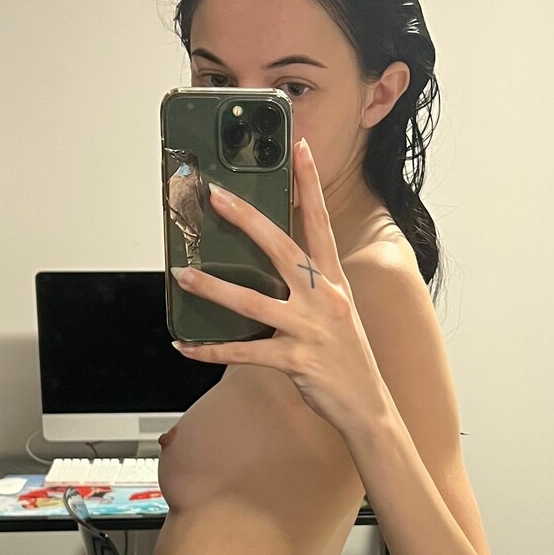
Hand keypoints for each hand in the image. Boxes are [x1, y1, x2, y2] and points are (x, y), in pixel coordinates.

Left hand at [171, 138, 389, 437]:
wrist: (369, 407)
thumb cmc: (347, 359)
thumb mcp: (336, 312)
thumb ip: (308, 286)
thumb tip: (267, 268)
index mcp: (333, 281)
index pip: (320, 222)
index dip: (310, 184)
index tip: (300, 147)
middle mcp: (323, 298)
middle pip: (281, 248)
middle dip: (247, 219)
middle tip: (215, 196)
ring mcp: (309, 329)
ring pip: (253, 301)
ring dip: (214, 288)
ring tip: (183, 274)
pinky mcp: (296, 361)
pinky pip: (244, 354)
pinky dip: (211, 351)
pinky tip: (185, 346)